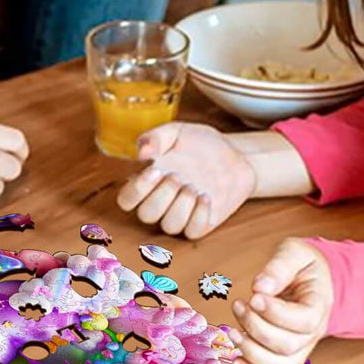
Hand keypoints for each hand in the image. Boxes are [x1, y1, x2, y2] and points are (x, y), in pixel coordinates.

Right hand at [116, 122, 255, 238]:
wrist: (236, 156)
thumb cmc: (201, 144)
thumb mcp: (176, 132)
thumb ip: (155, 138)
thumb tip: (141, 153)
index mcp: (148, 182)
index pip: (127, 199)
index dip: (136, 190)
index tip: (155, 170)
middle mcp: (161, 202)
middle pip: (146, 215)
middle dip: (161, 196)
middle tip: (178, 175)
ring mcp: (181, 215)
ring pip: (169, 226)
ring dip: (181, 206)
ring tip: (194, 186)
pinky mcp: (201, 224)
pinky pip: (192, 232)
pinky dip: (198, 215)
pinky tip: (206, 197)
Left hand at [228, 238, 333, 363]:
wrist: (313, 280)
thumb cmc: (302, 265)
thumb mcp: (295, 253)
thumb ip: (280, 266)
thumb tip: (261, 287)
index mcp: (319, 306)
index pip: (303, 321)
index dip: (275, 313)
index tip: (253, 296)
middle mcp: (313, 333)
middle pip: (288, 346)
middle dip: (256, 328)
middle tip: (238, 305)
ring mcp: (300, 348)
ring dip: (251, 352)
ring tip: (232, 331)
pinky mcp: (286, 357)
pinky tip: (236, 362)